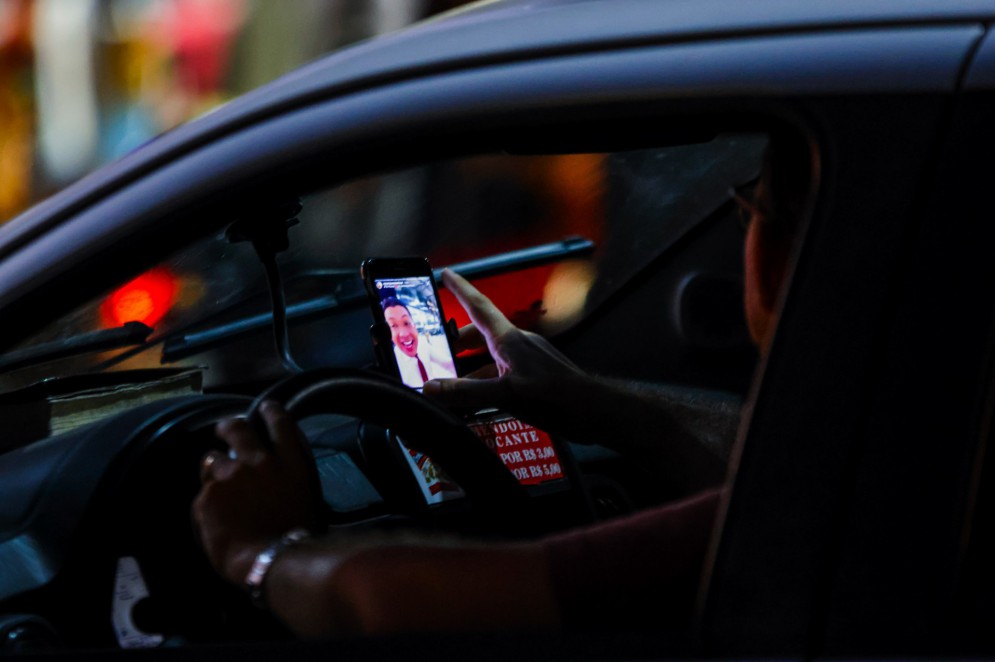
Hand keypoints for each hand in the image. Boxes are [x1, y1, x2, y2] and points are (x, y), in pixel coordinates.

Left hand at [192, 401, 322, 584]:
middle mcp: (259, 462)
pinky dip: (208, 503)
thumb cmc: (296, 536)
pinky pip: (202, 494)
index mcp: (289, 462)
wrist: (272, 560)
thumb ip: (288, 475)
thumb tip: (276, 472)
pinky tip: (216, 519)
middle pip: (237, 429)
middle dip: (229, 426)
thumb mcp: (305, 495)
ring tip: (218, 488)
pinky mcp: (207, 496)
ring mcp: (230, 476)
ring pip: (211, 460)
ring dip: (214, 469)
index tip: (265, 409)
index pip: (280, 423)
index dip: (270, 411)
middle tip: (225, 430)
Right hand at [422, 269, 588, 430]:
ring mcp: (525, 362)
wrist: (590, 410)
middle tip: (435, 352)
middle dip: (456, 342)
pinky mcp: (533, 379)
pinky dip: (484, 384)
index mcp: (508, 340)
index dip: (460, 290)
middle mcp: (516, 346)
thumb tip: (432, 388)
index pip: (479, 307)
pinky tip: (476, 401)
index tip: (446, 274)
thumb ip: (467, 392)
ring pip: (488, 358)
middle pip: (479, 336)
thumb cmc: (556, 395)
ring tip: (449, 382)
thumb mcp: (506, 393)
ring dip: (468, 368)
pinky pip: (501, 374)